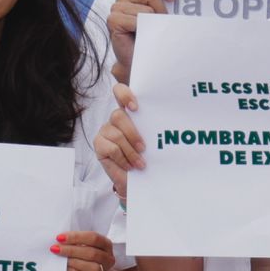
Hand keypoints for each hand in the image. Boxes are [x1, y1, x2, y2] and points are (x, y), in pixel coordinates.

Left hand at [51, 230, 115, 270]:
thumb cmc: (80, 254)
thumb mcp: (80, 244)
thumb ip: (73, 241)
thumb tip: (59, 239)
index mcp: (105, 244)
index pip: (94, 238)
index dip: (76, 237)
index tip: (59, 237)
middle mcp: (107, 257)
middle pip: (92, 253)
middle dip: (71, 250)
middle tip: (55, 248)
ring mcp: (102, 270)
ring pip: (92, 267)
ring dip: (73, 262)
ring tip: (60, 258)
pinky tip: (64, 267)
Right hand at [94, 81, 144, 199]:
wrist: (137, 178)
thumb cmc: (148, 156)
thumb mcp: (154, 141)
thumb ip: (155, 129)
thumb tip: (171, 127)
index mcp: (130, 112)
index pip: (120, 91)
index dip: (124, 95)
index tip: (135, 108)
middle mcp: (116, 119)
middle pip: (118, 115)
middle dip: (133, 133)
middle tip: (144, 148)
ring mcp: (105, 130)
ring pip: (116, 134)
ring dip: (131, 151)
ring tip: (141, 163)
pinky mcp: (99, 144)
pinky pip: (111, 148)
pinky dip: (123, 159)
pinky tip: (130, 166)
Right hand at [106, 0, 173, 83]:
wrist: (144, 62)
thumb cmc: (157, 39)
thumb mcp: (165, 18)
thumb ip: (167, 3)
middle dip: (161, 11)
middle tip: (159, 25)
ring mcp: (117, 8)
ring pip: (146, 8)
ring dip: (153, 23)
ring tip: (149, 32)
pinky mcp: (113, 20)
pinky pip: (135, 19)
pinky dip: (142, 29)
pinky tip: (139, 35)